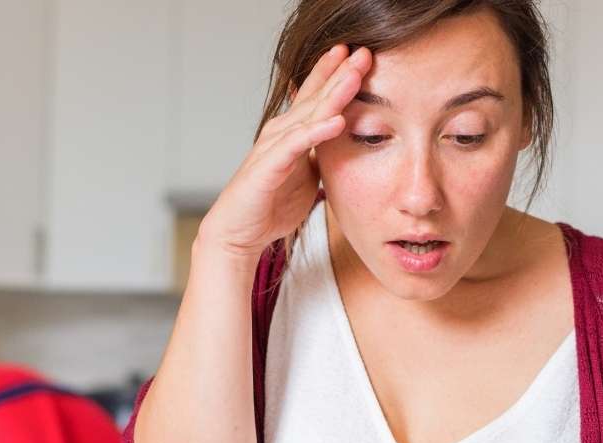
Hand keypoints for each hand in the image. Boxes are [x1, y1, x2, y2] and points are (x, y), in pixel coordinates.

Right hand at [198, 44, 371, 259]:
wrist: (240, 233)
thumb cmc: (270, 205)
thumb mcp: (308, 174)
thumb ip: (322, 154)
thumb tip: (346, 143)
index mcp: (292, 133)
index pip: (316, 96)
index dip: (337, 74)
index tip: (361, 54)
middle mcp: (281, 132)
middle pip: (315, 96)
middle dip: (340, 73)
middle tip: (363, 50)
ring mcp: (274, 147)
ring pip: (308, 115)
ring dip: (332, 94)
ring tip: (355, 74)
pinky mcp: (269, 166)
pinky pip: (296, 145)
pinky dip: (317, 132)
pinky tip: (336, 121)